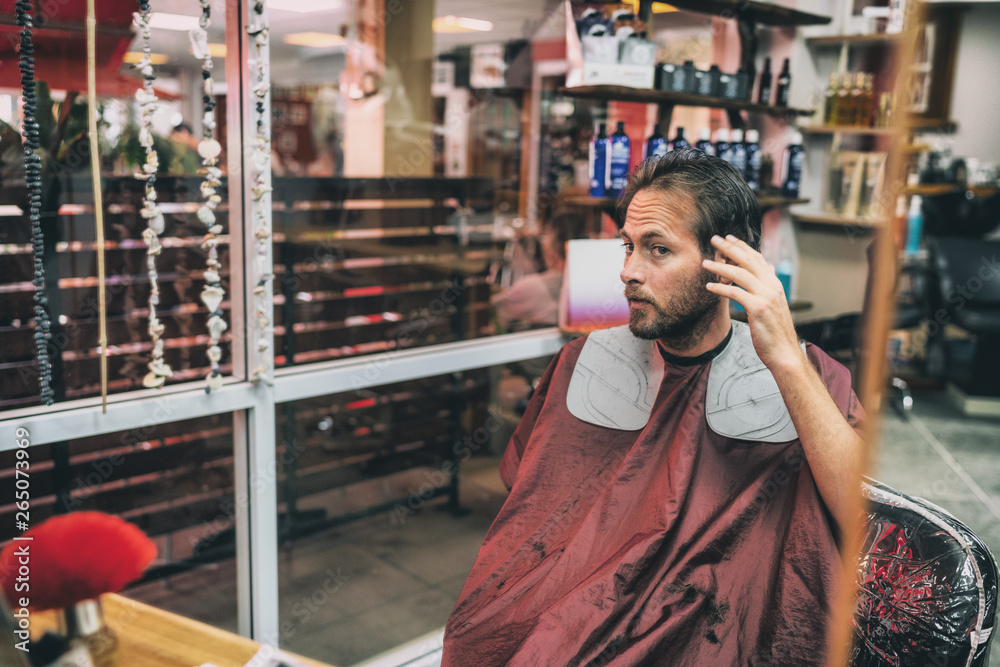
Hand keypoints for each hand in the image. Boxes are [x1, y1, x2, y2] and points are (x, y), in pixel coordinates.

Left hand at [702, 235, 802, 374]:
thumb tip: (768, 267)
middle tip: (714, 239)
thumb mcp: (774, 304)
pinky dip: (720, 288)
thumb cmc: (775, 332)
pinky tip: (709, 287)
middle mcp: (772, 286)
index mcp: (774, 284)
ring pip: (740, 274)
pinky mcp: (758, 308)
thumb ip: (769, 286)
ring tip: (705, 262)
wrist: (784, 353)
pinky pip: (735, 293)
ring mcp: (766, 296)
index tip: (728, 238)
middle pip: (748, 261)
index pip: (757, 258)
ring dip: (720, 266)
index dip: (742, 247)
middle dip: (730, 248)